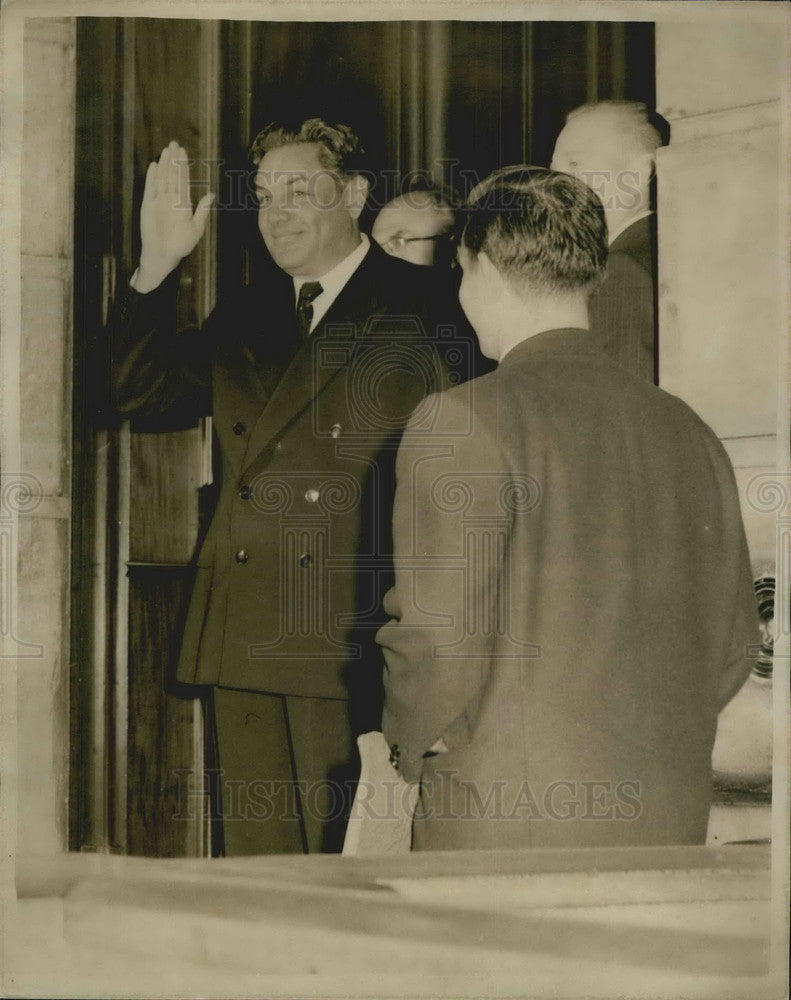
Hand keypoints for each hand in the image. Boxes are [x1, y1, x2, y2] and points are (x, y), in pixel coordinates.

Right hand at [134, 141, 213, 291]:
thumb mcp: (196, 228)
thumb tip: (212, 194)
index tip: (183, 152)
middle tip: (174, 144)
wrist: (164, 255)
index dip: (183, 166)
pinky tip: (154, 166)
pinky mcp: (148, 205)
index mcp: (183, 203)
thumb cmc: (181, 244)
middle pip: (172, 175)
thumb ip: (202, 211)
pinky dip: (152, 178)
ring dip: (163, 164)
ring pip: (162, 178)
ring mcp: (158, 201)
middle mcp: (170, 199)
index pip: (183, 180)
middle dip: (173, 160)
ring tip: (166, 150)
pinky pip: (150, 188)